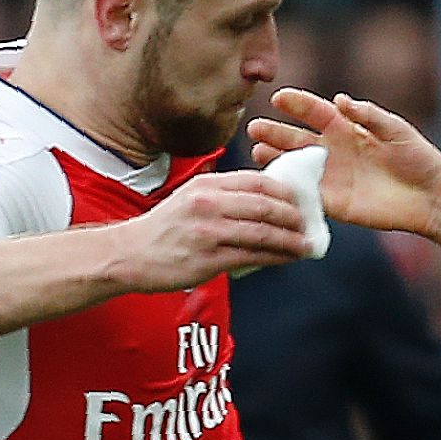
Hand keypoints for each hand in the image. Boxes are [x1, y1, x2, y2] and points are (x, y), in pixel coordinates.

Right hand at [115, 170, 310, 291]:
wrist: (130, 253)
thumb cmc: (165, 228)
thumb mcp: (191, 197)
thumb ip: (224, 195)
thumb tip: (265, 200)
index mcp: (207, 184)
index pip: (257, 181)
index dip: (286, 191)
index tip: (302, 200)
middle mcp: (209, 203)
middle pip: (266, 206)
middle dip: (295, 216)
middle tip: (310, 224)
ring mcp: (209, 232)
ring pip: (264, 233)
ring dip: (291, 240)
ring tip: (307, 244)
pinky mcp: (209, 259)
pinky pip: (253, 257)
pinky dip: (277, 257)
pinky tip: (289, 258)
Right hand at [251, 90, 440, 237]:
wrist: (431, 196)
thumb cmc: (417, 158)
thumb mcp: (395, 130)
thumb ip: (368, 115)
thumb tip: (340, 99)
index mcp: (346, 128)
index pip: (315, 112)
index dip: (297, 104)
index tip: (279, 97)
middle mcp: (333, 151)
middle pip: (297, 139)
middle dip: (275, 133)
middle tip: (255, 129)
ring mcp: (331, 177)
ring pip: (296, 167)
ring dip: (276, 160)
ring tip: (257, 153)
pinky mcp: (335, 203)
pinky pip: (307, 196)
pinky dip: (290, 191)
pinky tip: (274, 186)